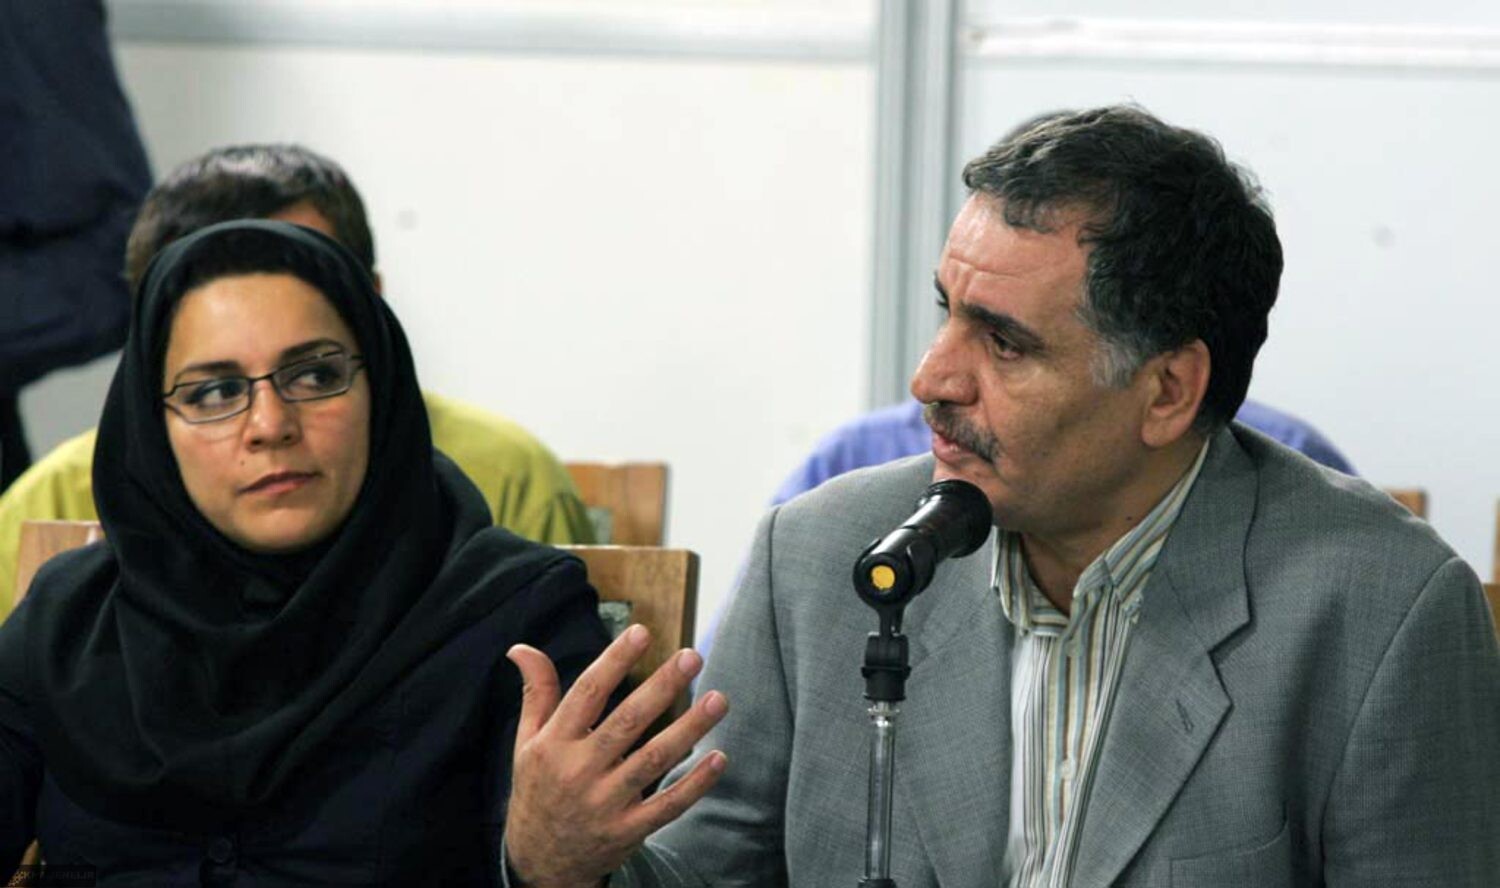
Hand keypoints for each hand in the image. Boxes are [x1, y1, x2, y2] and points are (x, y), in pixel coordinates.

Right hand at [505, 624, 729, 887]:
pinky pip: (667, 805)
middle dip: (662, 687)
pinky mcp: (628, 830)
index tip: (642, 632)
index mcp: (555, 744)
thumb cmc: (538, 790)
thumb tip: (521, 648)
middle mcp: (579, 771)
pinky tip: (719, 757)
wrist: (539, 862)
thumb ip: (536, 694)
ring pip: (653, 761)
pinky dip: (695, 784)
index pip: (588, 694)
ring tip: (718, 699)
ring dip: (689, 729)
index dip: (615, 661)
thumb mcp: (526, 743)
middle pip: (627, 722)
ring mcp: (605, 803)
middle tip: (693, 657)